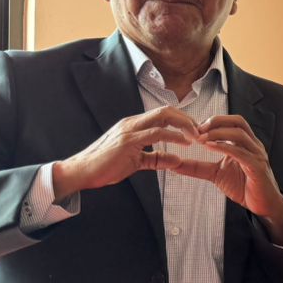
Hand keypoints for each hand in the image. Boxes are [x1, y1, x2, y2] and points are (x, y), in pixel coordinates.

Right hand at [51, 107, 197, 200]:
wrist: (80, 172)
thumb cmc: (105, 166)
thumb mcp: (136, 162)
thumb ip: (156, 159)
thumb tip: (177, 160)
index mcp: (133, 125)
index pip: (163, 114)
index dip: (182, 120)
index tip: (196, 131)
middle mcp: (132, 123)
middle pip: (166, 110)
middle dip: (187, 118)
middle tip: (202, 130)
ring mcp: (129, 130)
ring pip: (163, 116)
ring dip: (185, 125)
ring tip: (198, 135)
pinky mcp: (127, 141)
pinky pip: (156, 133)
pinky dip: (174, 136)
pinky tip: (185, 142)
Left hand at [172, 115, 282, 242]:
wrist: (264, 205)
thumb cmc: (244, 187)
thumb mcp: (215, 174)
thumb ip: (197, 168)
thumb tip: (174, 165)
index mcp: (245, 144)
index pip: (232, 122)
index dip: (213, 121)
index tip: (194, 128)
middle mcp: (253, 145)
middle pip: (238, 122)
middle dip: (216, 121)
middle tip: (197, 129)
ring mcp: (256, 155)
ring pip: (239, 134)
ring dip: (218, 133)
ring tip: (200, 138)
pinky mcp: (257, 167)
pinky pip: (240, 153)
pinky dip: (224, 147)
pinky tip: (209, 147)